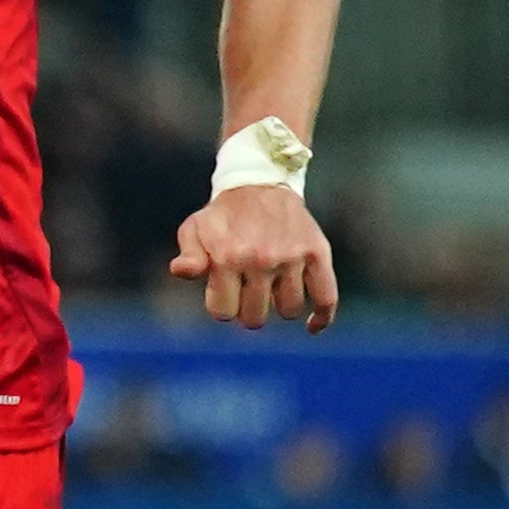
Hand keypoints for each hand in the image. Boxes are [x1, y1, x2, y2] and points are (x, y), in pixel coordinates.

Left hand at [171, 184, 338, 333]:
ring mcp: (292, 257)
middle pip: (255, 318)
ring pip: (288, 309)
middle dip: (247, 310)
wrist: (261, 182)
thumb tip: (182, 271)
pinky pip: (326, 296)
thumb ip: (189, 255)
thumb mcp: (195, 229)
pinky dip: (322, 317)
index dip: (221, 306)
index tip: (223, 292)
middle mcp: (262, 259)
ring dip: (278, 306)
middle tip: (247, 291)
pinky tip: (312, 326)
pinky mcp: (317, 252)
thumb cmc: (223, 215)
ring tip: (272, 289)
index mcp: (229, 257)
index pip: (223, 312)